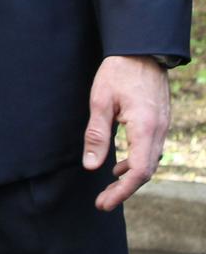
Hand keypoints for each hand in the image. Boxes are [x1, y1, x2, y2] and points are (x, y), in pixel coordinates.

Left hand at [83, 55, 170, 210]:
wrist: (142, 51)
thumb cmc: (118, 72)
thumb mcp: (100, 101)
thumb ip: (97, 135)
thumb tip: (91, 166)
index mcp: (146, 128)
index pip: (138, 171)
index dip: (121, 191)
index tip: (103, 203)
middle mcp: (160, 131)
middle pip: (146, 171)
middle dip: (124, 189)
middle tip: (103, 201)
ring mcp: (163, 127)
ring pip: (150, 162)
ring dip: (131, 176)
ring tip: (108, 186)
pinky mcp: (160, 121)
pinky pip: (151, 150)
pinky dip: (136, 162)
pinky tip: (119, 164)